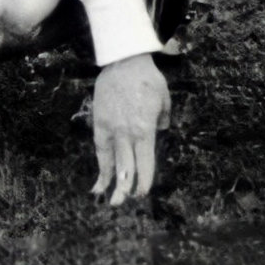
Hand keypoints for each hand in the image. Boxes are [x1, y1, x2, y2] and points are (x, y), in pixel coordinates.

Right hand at [88, 54, 171, 205]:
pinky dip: (100, 162)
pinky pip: (100, 147)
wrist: (123, 61)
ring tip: (105, 197)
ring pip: (109, 159)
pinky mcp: (99, 121)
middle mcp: (126, 133)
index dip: (144, 180)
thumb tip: (160, 131)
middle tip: (122, 203)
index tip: (143, 193)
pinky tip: (99, 174)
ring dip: (108, 179)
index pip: (145, 162)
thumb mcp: (164, 101)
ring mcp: (110, 128)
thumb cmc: (148, 80)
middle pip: (125, 166)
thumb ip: (163, 120)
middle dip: (124, 187)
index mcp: (144, 130)